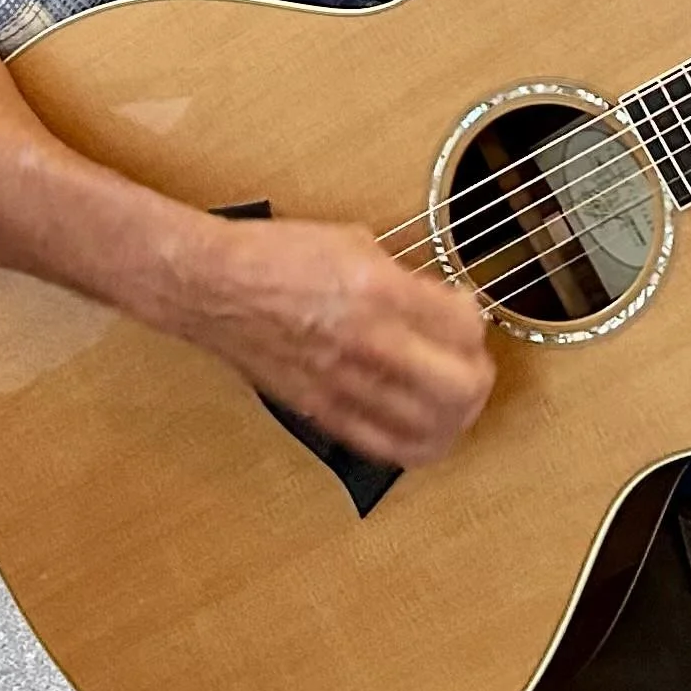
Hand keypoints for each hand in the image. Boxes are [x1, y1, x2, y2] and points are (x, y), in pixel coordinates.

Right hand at [183, 215, 496, 468]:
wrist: (212, 286)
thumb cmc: (275, 256)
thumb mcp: (355, 244)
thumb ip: (406, 279)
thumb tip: (445, 305)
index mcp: (379, 291)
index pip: (465, 326)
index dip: (477, 323)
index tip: (468, 316)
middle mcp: (366, 343)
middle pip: (461, 388)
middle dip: (479, 377)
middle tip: (473, 363)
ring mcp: (343, 384)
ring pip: (430, 430)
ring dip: (455, 416)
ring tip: (454, 399)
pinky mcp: (320, 411)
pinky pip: (383, 446)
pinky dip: (415, 442)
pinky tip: (421, 426)